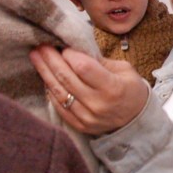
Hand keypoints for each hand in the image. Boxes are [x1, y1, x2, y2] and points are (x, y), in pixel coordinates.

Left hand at [30, 45, 148, 135]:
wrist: (136, 119)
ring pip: (59, 92)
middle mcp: (98, 104)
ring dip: (45, 73)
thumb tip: (76, 49)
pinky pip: (59, 106)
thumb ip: (99, 61)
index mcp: (113, 87)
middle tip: (41, 46)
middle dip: (51, 59)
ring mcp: (87, 117)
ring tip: (36, 58)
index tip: (64, 46)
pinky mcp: (79, 125)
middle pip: (67, 78)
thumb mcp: (124, 70)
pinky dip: (51, 91)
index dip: (70, 55)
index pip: (83, 67)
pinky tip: (46, 78)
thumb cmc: (131, 89)